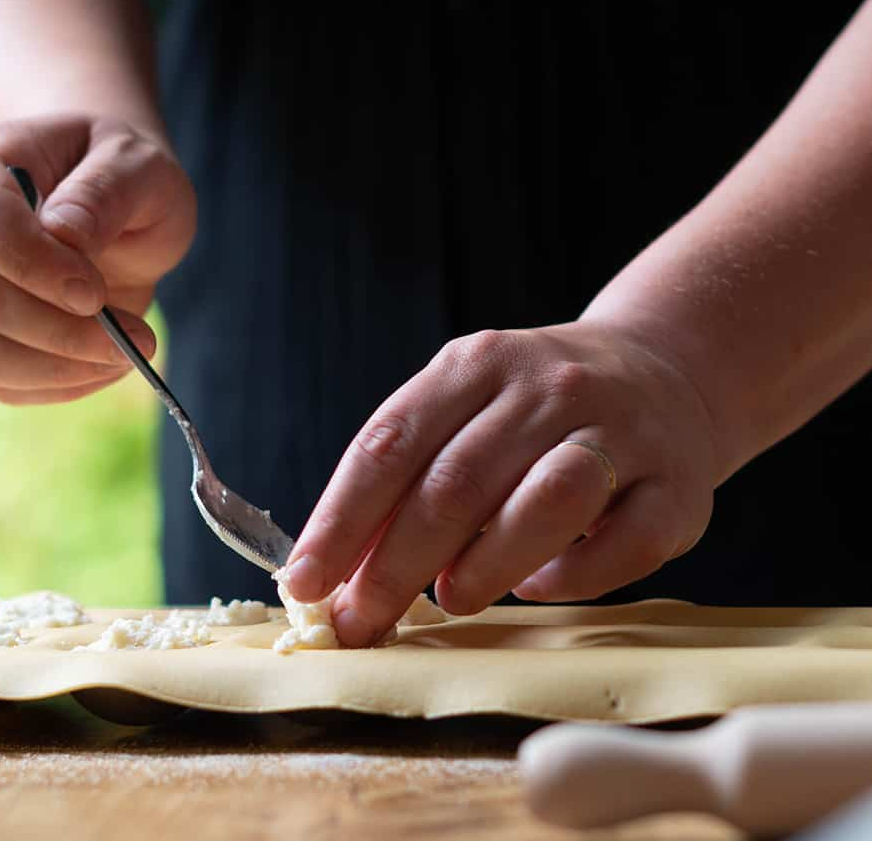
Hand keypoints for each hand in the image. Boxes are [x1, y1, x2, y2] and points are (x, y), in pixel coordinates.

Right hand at [0, 114, 195, 403]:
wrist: (113, 196)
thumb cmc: (121, 171)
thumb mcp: (138, 162)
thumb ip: (105, 191)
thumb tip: (65, 237)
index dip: (32, 263)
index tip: (94, 291)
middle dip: (59, 329)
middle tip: (134, 336)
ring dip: (54, 366)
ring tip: (123, 355)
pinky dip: (55, 384)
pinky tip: (102, 364)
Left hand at [283, 320, 723, 645]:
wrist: (669, 373)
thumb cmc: (534, 415)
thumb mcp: (462, 414)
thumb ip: (403, 480)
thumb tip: (329, 572)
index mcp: (477, 364)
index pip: (390, 443)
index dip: (341, 520)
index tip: (306, 583)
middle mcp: (550, 386)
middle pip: (458, 482)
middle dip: (395, 565)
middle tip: (360, 621)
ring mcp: (623, 432)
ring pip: (548, 500)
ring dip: (485, 564)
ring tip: (449, 600)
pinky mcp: (680, 488)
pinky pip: (626, 543)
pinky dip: (574, 577)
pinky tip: (537, 587)